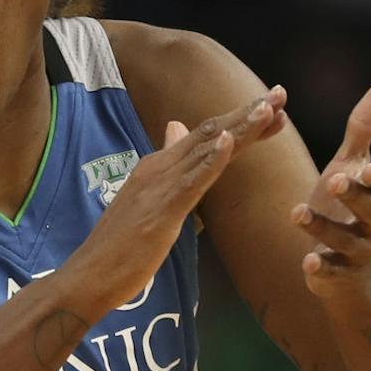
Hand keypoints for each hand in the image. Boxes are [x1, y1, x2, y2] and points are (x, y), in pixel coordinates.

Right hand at [72, 88, 288, 311]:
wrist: (88, 276)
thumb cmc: (118, 248)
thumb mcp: (148, 201)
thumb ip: (168, 169)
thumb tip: (176, 130)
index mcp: (157, 168)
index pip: (205, 138)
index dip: (240, 122)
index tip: (273, 110)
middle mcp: (158, 169)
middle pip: (209, 134)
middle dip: (248, 114)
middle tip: (281, 93)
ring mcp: (159, 188)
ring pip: (205, 151)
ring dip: (239, 128)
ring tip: (269, 107)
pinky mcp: (161, 211)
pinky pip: (192, 182)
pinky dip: (212, 160)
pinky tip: (230, 142)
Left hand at [295, 81, 370, 294]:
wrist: (346, 263)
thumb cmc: (348, 203)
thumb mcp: (353, 164)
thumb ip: (365, 128)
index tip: (365, 167)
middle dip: (355, 196)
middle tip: (334, 180)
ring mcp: (358, 251)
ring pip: (347, 240)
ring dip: (323, 227)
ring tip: (296, 212)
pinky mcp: (337, 274)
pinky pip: (332, 272)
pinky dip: (321, 268)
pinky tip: (307, 261)